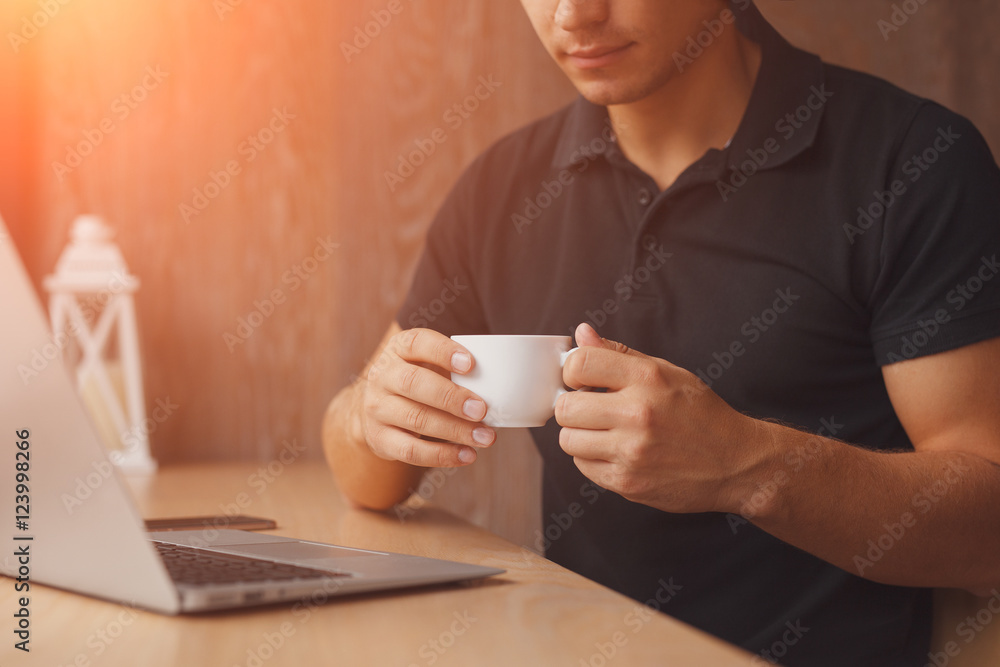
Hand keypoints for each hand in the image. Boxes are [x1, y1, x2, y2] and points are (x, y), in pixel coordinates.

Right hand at [363, 328, 495, 466]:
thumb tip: (506, 384)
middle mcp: (382, 376)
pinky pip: (411, 450)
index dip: (443, 352)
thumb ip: (457, 368)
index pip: (417, 343)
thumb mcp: (428, 364)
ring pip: (416, 419)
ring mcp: (377, 408)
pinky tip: (467, 455)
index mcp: (399, 349)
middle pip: (414, 383)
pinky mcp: (379, 439)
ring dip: (455, 430)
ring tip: (485, 437)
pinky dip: (442, 455)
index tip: (471, 364)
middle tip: (482, 409)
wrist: (375, 410)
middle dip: (451, 397)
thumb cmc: (419, 381)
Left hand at [555, 323, 769, 513]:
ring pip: (568, 440)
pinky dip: (592, 459)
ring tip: (604, 432)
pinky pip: (583, 467)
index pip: (579, 364)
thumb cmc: (700, 414)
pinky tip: (615, 452)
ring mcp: (632, 451)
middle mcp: (638, 413)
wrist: (736, 463)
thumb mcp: (667, 372)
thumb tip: (582, 335)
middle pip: (565, 407)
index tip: (581, 380)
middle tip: (590, 409)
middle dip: (572, 407)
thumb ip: (619, 354)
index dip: (572, 371)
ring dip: (580, 435)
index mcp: (648, 378)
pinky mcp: (628, 481)